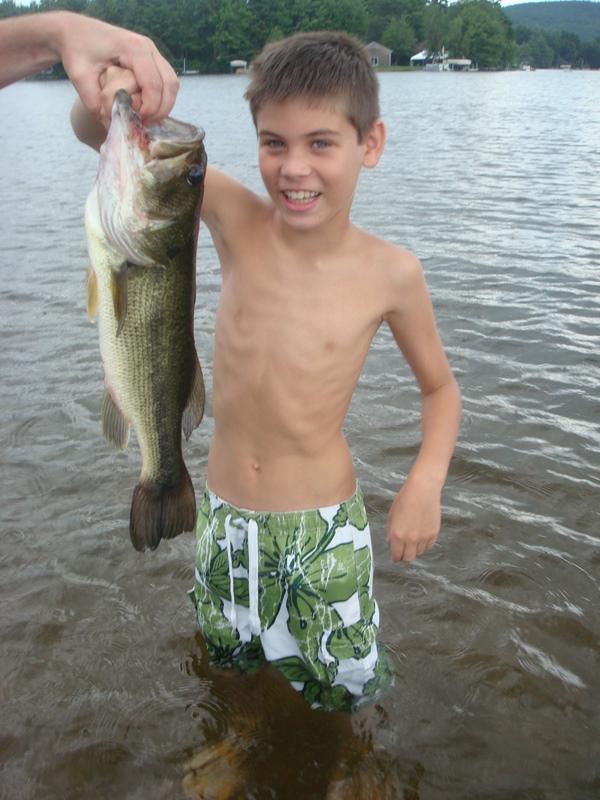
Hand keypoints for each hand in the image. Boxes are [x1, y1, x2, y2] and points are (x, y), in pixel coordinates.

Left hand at [58, 14, 178, 122]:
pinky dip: (161, 98)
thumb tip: (111, 128)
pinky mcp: (151, 57)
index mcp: (132, 48)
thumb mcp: (79, 78)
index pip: (153, 84)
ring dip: (164, 105)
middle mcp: (147, 47)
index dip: (150, 108)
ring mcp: (151, 51)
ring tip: (146, 118)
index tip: (138, 121)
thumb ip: (93, 103)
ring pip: (172, 83)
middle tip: (145, 124)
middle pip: (170, 84)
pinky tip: (146, 108)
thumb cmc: (77, 51)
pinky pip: (166, 81)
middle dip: (161, 110)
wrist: (76, 31)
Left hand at [386, 474, 441, 562]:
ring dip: (415, 549)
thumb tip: (390, 541)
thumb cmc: (405, 499)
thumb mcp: (392, 514)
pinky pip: (429, 545)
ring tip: (413, 539)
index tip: (395, 558)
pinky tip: (422, 534)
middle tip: (403, 552)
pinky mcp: (434, 533)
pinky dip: (425, 543)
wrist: (423, 489)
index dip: (395, 558)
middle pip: (409, 558)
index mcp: (398, 535)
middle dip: (405, 557)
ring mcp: (424, 537)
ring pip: (420, 552)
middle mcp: (411, 539)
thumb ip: (390, 530)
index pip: (397, 555)